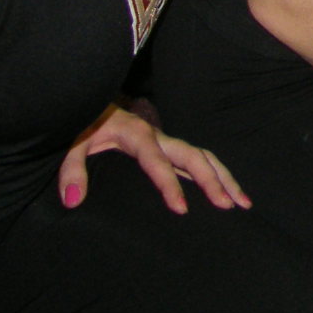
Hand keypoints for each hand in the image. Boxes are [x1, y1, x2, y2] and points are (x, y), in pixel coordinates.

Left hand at [58, 104, 251, 215]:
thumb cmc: (81, 124)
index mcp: (137, 136)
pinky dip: (213, 174)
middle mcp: (157, 137)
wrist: (88, 102)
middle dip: (213, 181)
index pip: (158, 163)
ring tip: (242, 202)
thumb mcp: (70, 144)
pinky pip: (194, 160)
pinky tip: (224, 192)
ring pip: (201, 156)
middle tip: (229, 206)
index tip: (182, 209)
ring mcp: (163, 141)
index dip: (171, 186)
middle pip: (193, 156)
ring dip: (223, 177)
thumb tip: (74, 199)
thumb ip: (71, 169)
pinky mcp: (164, 148)